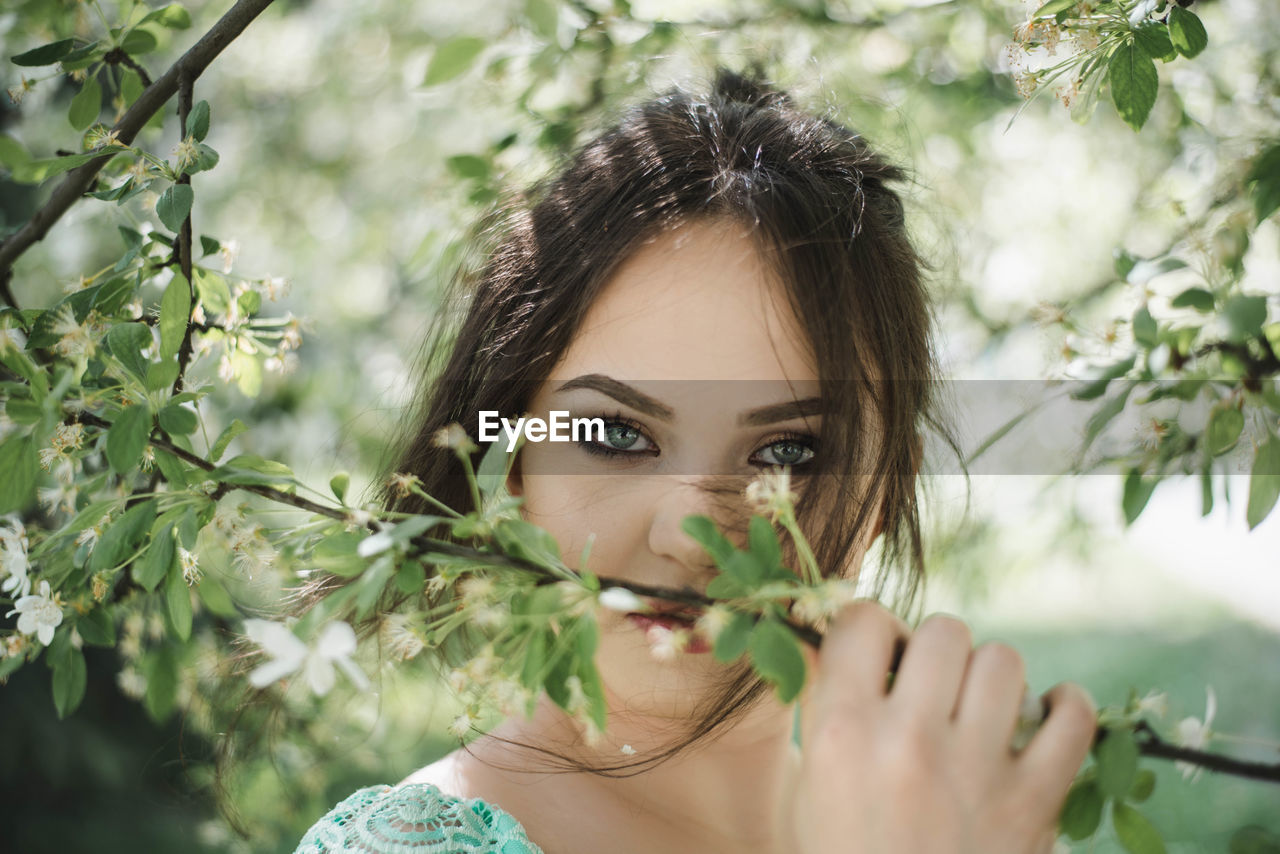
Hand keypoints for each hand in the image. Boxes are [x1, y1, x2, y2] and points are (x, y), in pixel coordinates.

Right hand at [779, 601, 1095, 853]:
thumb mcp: (808, 788)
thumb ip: (824, 709)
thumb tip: (840, 640)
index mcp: (842, 732)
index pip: (863, 622)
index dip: (873, 629)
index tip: (882, 655)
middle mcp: (908, 742)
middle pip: (943, 632)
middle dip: (938, 652)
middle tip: (934, 687)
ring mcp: (976, 771)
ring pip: (1003, 661)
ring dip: (992, 678)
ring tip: (981, 708)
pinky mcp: (1034, 803)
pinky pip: (1073, 718)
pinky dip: (1066, 707)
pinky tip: (1046, 715)